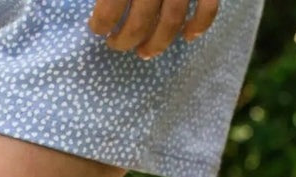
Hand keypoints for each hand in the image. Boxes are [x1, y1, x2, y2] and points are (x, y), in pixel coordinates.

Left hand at [88, 0, 218, 56]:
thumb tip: (87, 6)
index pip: (110, 9)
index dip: (101, 24)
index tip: (97, 29)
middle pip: (140, 22)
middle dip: (124, 40)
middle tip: (115, 44)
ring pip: (171, 22)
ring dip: (157, 43)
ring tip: (143, 52)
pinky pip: (208, 7)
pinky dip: (200, 25)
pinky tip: (188, 37)